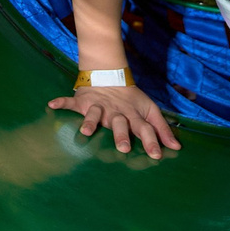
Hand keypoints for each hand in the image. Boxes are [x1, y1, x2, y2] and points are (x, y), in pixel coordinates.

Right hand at [48, 82, 182, 158]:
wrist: (110, 75)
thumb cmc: (132, 99)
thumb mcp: (150, 110)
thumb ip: (162, 129)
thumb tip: (177, 147)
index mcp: (133, 114)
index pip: (144, 128)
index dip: (151, 141)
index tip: (156, 156)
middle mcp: (116, 112)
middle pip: (120, 123)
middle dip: (121, 134)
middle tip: (123, 148)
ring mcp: (99, 106)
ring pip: (94, 114)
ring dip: (90, 121)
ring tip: (85, 132)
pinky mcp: (83, 101)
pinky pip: (71, 101)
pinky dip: (62, 102)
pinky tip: (52, 104)